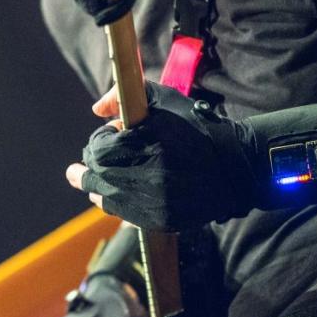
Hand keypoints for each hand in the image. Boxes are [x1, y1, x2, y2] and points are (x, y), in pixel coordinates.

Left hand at [66, 82, 258, 231]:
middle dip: (90, 166)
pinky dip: (116, 204)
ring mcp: (152, 201)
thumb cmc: (196, 126)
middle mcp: (143, 176)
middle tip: (83, 164)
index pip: (97, 148)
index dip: (99, 140)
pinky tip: (112, 196)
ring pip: (106, 198)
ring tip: (89, 182)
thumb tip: (97, 111)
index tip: (109, 135)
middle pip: (96, 175)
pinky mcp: (160, 219)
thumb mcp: (163, 99)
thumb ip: (123, 96)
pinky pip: (125, 215)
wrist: (233, 164)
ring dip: (96, 187)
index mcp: (141, 144)